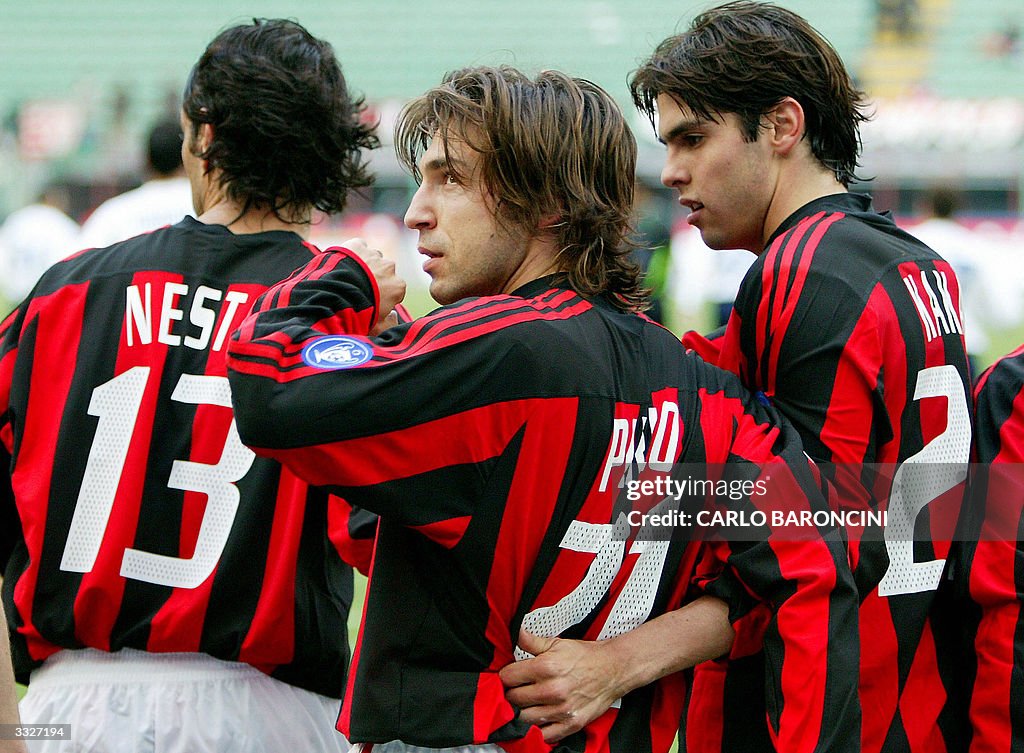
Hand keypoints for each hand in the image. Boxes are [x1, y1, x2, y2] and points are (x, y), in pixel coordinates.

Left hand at [342, 238, 405, 331]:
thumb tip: (394, 317)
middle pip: (384, 272)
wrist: (333, 295)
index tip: (372, 302)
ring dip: (364, 266)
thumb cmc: (357, 314)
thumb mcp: (376, 327)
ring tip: (348, 278)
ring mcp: (373, 254)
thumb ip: (390, 324)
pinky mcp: (357, 245)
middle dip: (374, 280)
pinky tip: (343, 264)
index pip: (395, 290)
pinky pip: (357, 247)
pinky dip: (352, 253)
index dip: (384, 297)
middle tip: (358, 291)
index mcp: (397, 286)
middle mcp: (389, 267)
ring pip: (371, 258)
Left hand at [500, 630, 622, 742]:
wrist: (613, 669)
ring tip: (527, 704)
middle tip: (517, 690)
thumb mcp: (557, 643)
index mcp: (546, 667)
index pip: (508, 677)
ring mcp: (561, 709)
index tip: (509, 676)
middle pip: (513, 699)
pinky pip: (545, 735)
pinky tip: (539, 719)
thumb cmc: (586, 657)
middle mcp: (552, 690)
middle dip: (512, 693)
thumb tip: (516, 634)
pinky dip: (539, 730)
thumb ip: (532, 641)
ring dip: (522, 712)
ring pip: (524, 718)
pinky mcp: (571, 724)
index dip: (505, 676)